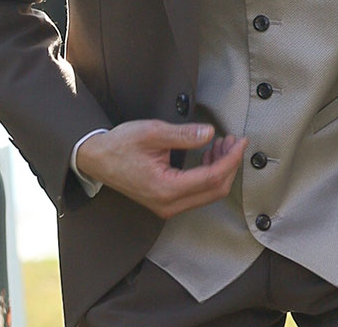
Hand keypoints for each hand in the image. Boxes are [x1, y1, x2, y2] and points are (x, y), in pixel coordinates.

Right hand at [74, 120, 246, 218]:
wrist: (97, 159)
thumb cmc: (120, 145)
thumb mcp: (152, 132)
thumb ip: (184, 135)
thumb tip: (210, 134)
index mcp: (166, 188)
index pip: (212, 178)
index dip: (231, 159)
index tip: (240, 141)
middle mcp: (168, 204)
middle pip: (215, 190)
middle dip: (230, 165)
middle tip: (234, 141)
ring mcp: (167, 206)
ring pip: (208, 194)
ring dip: (221, 169)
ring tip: (222, 144)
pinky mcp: (166, 202)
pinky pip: (197, 193)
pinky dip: (209, 174)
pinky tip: (208, 155)